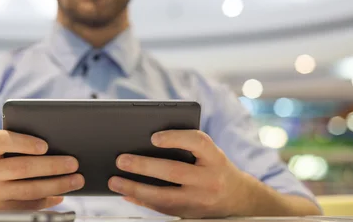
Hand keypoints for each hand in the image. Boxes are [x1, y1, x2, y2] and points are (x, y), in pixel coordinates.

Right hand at [0, 130, 83, 210]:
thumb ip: (15, 144)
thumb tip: (53, 148)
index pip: (2, 141)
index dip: (24, 142)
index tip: (45, 145)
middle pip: (23, 168)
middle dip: (52, 165)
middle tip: (74, 162)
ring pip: (29, 190)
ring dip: (57, 185)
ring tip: (76, 179)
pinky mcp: (0, 212)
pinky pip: (28, 206)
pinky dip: (47, 200)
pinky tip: (61, 194)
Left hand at [109, 130, 249, 217]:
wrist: (238, 198)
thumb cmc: (213, 166)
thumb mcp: (208, 152)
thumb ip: (185, 144)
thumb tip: (145, 141)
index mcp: (214, 157)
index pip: (197, 142)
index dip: (174, 138)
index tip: (153, 137)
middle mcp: (210, 179)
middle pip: (175, 171)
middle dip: (144, 166)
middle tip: (120, 160)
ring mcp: (201, 200)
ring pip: (165, 197)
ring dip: (136, 189)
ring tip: (115, 181)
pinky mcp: (191, 215)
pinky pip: (163, 209)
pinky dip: (142, 201)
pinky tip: (126, 193)